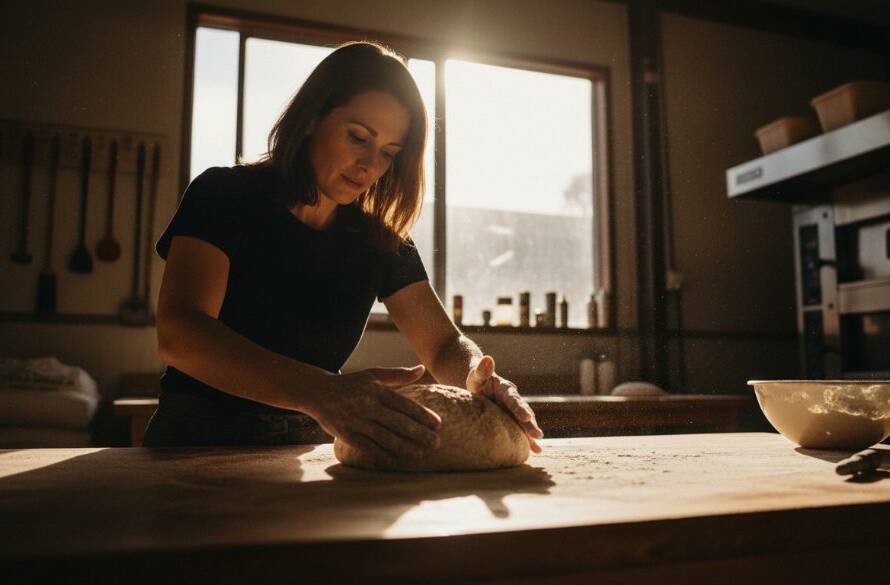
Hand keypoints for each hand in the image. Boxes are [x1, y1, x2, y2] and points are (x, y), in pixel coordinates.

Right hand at [306, 365, 440, 461]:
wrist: (317, 392)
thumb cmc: (351, 384)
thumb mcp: (373, 374)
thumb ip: (398, 374)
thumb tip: (421, 368)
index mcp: (377, 390)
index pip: (405, 405)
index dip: (423, 415)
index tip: (438, 424)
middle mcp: (368, 405)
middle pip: (398, 423)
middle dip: (419, 434)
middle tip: (436, 443)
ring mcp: (356, 421)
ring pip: (385, 437)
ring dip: (405, 447)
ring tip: (421, 453)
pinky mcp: (346, 434)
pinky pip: (368, 447)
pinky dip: (382, 454)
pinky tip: (396, 460)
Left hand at [466, 355, 543, 452]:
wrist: (481, 384)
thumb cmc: (477, 379)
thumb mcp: (477, 375)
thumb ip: (482, 369)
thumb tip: (487, 358)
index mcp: (506, 390)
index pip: (513, 399)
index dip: (519, 408)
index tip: (526, 417)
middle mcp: (513, 401)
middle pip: (523, 413)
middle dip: (530, 425)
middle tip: (538, 435)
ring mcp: (514, 411)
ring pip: (525, 423)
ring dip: (531, 434)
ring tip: (538, 447)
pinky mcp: (512, 419)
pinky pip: (521, 430)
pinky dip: (528, 440)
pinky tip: (536, 451)